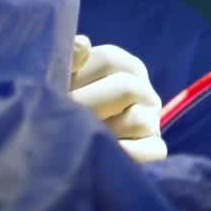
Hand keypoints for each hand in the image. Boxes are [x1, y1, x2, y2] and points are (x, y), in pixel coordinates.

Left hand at [69, 34, 168, 163]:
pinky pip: (151, 150)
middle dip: (88, 107)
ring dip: (106, 134)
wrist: (57, 166)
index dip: (79, 76)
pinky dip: (126, 156)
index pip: (108, 58)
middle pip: (125, 88)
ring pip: (138, 120)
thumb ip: (69, 61)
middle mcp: (143, 90)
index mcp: (123, 66)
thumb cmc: (59, 112)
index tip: (55, 92)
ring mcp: (152, 120)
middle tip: (62, 123)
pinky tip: (102, 159)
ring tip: (81, 142)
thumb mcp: (59, 83)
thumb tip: (82, 44)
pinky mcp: (155, 149)